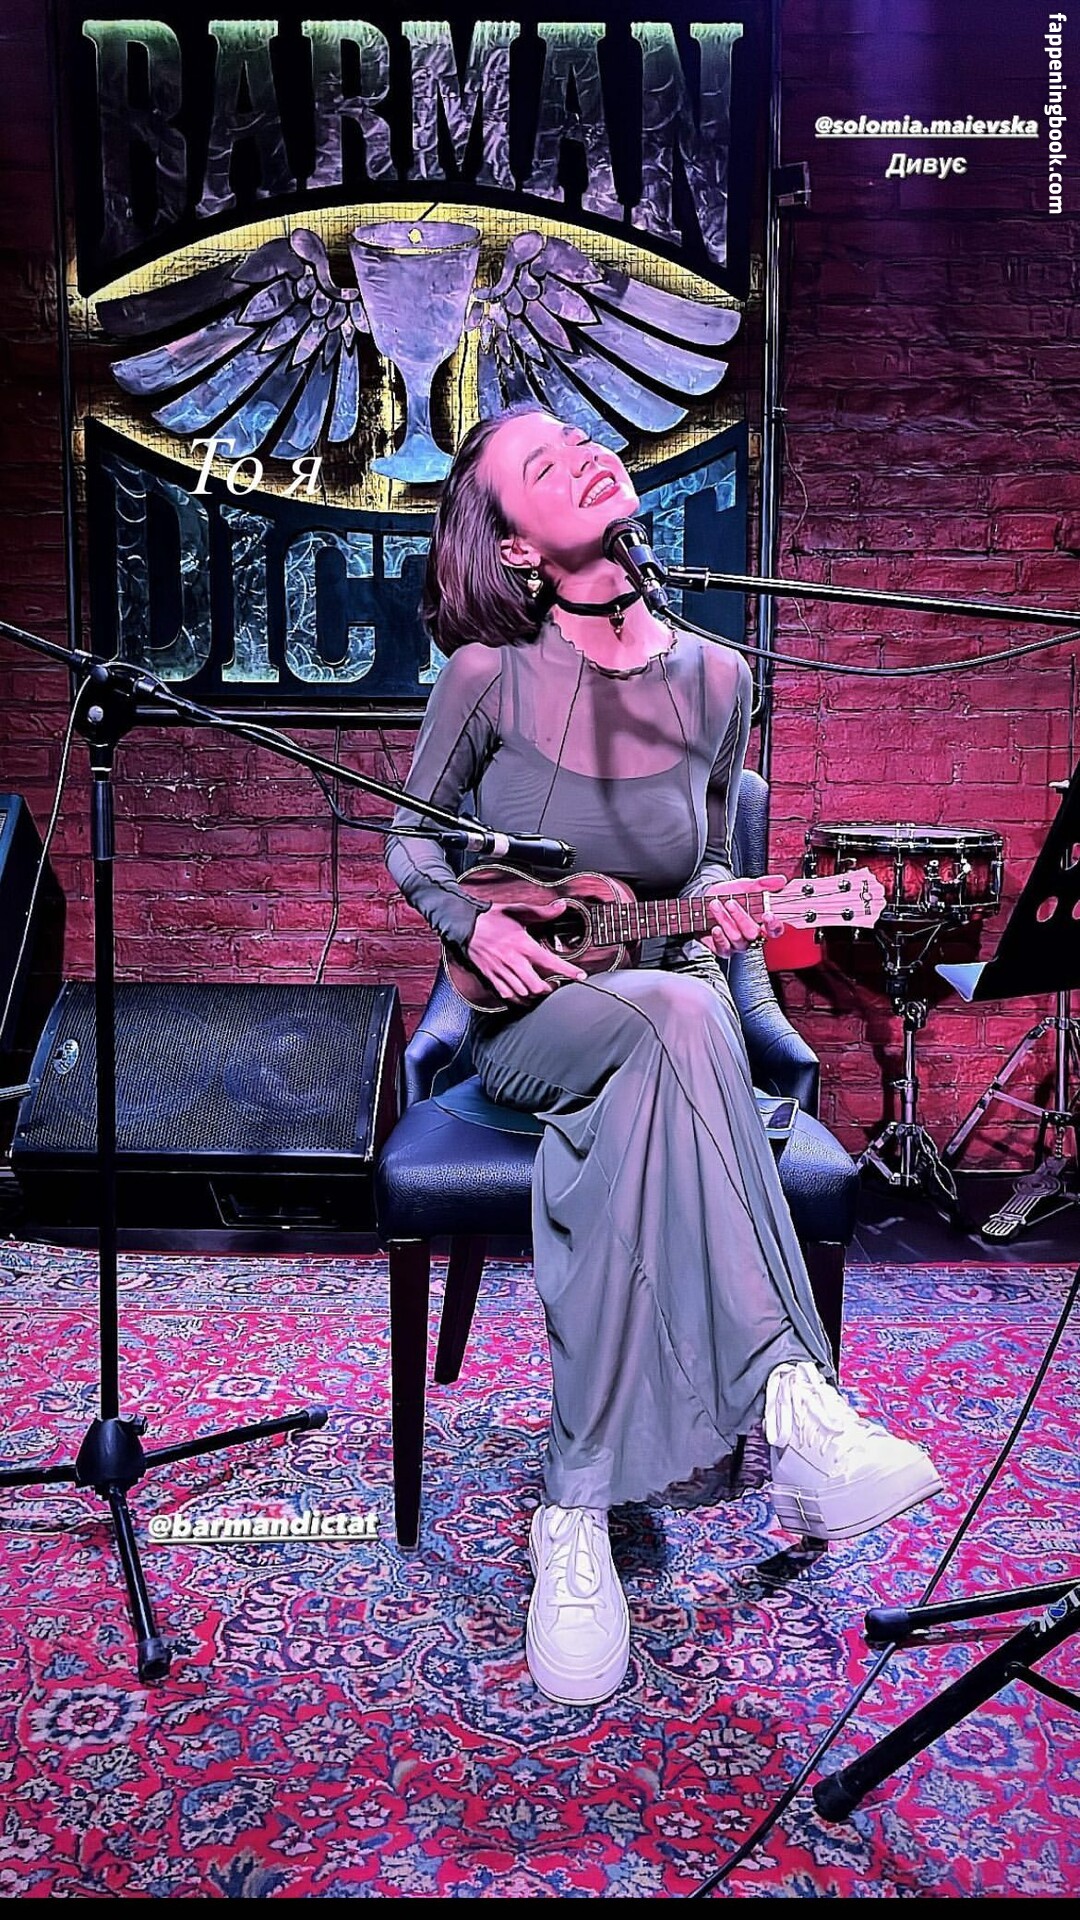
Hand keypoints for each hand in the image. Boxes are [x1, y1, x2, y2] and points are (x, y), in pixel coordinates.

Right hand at [465, 899, 588, 1004]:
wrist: (464, 924)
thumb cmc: (491, 918)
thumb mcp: (518, 910)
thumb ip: (542, 911)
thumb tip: (561, 907)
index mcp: (522, 945)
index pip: (551, 962)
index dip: (568, 971)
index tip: (580, 976)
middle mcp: (513, 961)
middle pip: (536, 986)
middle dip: (549, 989)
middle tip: (556, 985)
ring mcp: (501, 971)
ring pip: (523, 994)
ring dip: (535, 995)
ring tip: (541, 990)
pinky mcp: (490, 977)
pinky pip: (507, 995)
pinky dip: (518, 998)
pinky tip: (524, 994)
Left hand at [700, 873, 786, 957]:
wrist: (708, 898)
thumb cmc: (730, 894)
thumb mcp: (746, 885)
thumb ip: (763, 884)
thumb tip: (781, 880)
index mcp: (763, 923)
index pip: (775, 929)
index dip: (773, 925)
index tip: (768, 915)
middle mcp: (752, 936)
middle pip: (753, 933)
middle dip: (741, 917)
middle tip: (730, 902)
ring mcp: (738, 943)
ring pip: (736, 937)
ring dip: (725, 920)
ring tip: (715, 904)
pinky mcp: (723, 948)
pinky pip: (723, 948)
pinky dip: (719, 937)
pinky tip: (715, 928)